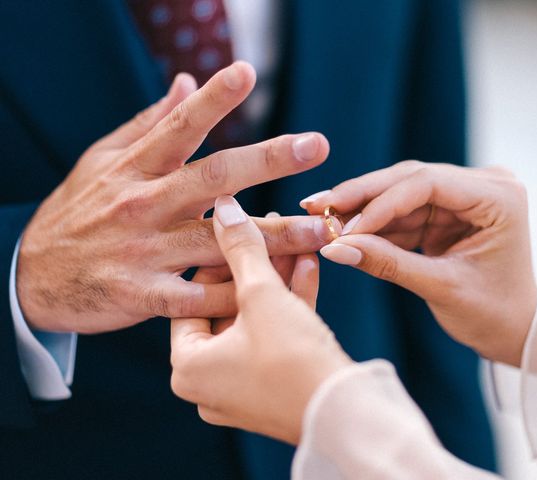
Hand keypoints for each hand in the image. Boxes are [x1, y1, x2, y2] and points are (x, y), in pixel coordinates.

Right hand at [18, 62, 333, 332]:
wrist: (32, 276)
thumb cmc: (78, 212)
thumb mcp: (103, 160)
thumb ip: (148, 123)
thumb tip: (186, 81)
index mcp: (136, 168)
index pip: (177, 126)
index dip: (212, 99)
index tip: (247, 72)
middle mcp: (143, 204)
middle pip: (212, 178)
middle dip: (268, 160)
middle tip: (316, 145)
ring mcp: (143, 250)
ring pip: (217, 241)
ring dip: (273, 236)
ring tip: (318, 230)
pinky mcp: (141, 294)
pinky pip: (198, 297)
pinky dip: (235, 293)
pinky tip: (275, 288)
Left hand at [170, 196, 351, 443]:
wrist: (343, 412)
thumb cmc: (292, 358)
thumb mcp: (262, 295)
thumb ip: (242, 248)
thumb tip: (223, 208)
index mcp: (188, 367)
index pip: (195, 297)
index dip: (220, 258)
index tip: (240, 231)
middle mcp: (208, 383)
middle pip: (228, 308)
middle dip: (258, 268)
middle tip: (273, 232)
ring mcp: (241, 389)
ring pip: (255, 322)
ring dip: (278, 283)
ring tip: (297, 246)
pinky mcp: (272, 389)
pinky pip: (273, 340)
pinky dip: (288, 308)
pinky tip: (308, 270)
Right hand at [301, 161, 536, 365]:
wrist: (515, 330)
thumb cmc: (494, 313)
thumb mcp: (442, 288)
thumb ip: (388, 264)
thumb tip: (334, 248)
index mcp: (499, 197)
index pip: (428, 184)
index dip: (380, 203)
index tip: (342, 225)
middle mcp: (484, 185)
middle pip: (410, 179)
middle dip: (362, 196)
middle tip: (317, 205)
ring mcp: (464, 195)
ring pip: (401, 192)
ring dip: (362, 207)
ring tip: (321, 218)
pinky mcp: (447, 210)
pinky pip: (403, 210)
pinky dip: (374, 222)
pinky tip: (343, 227)